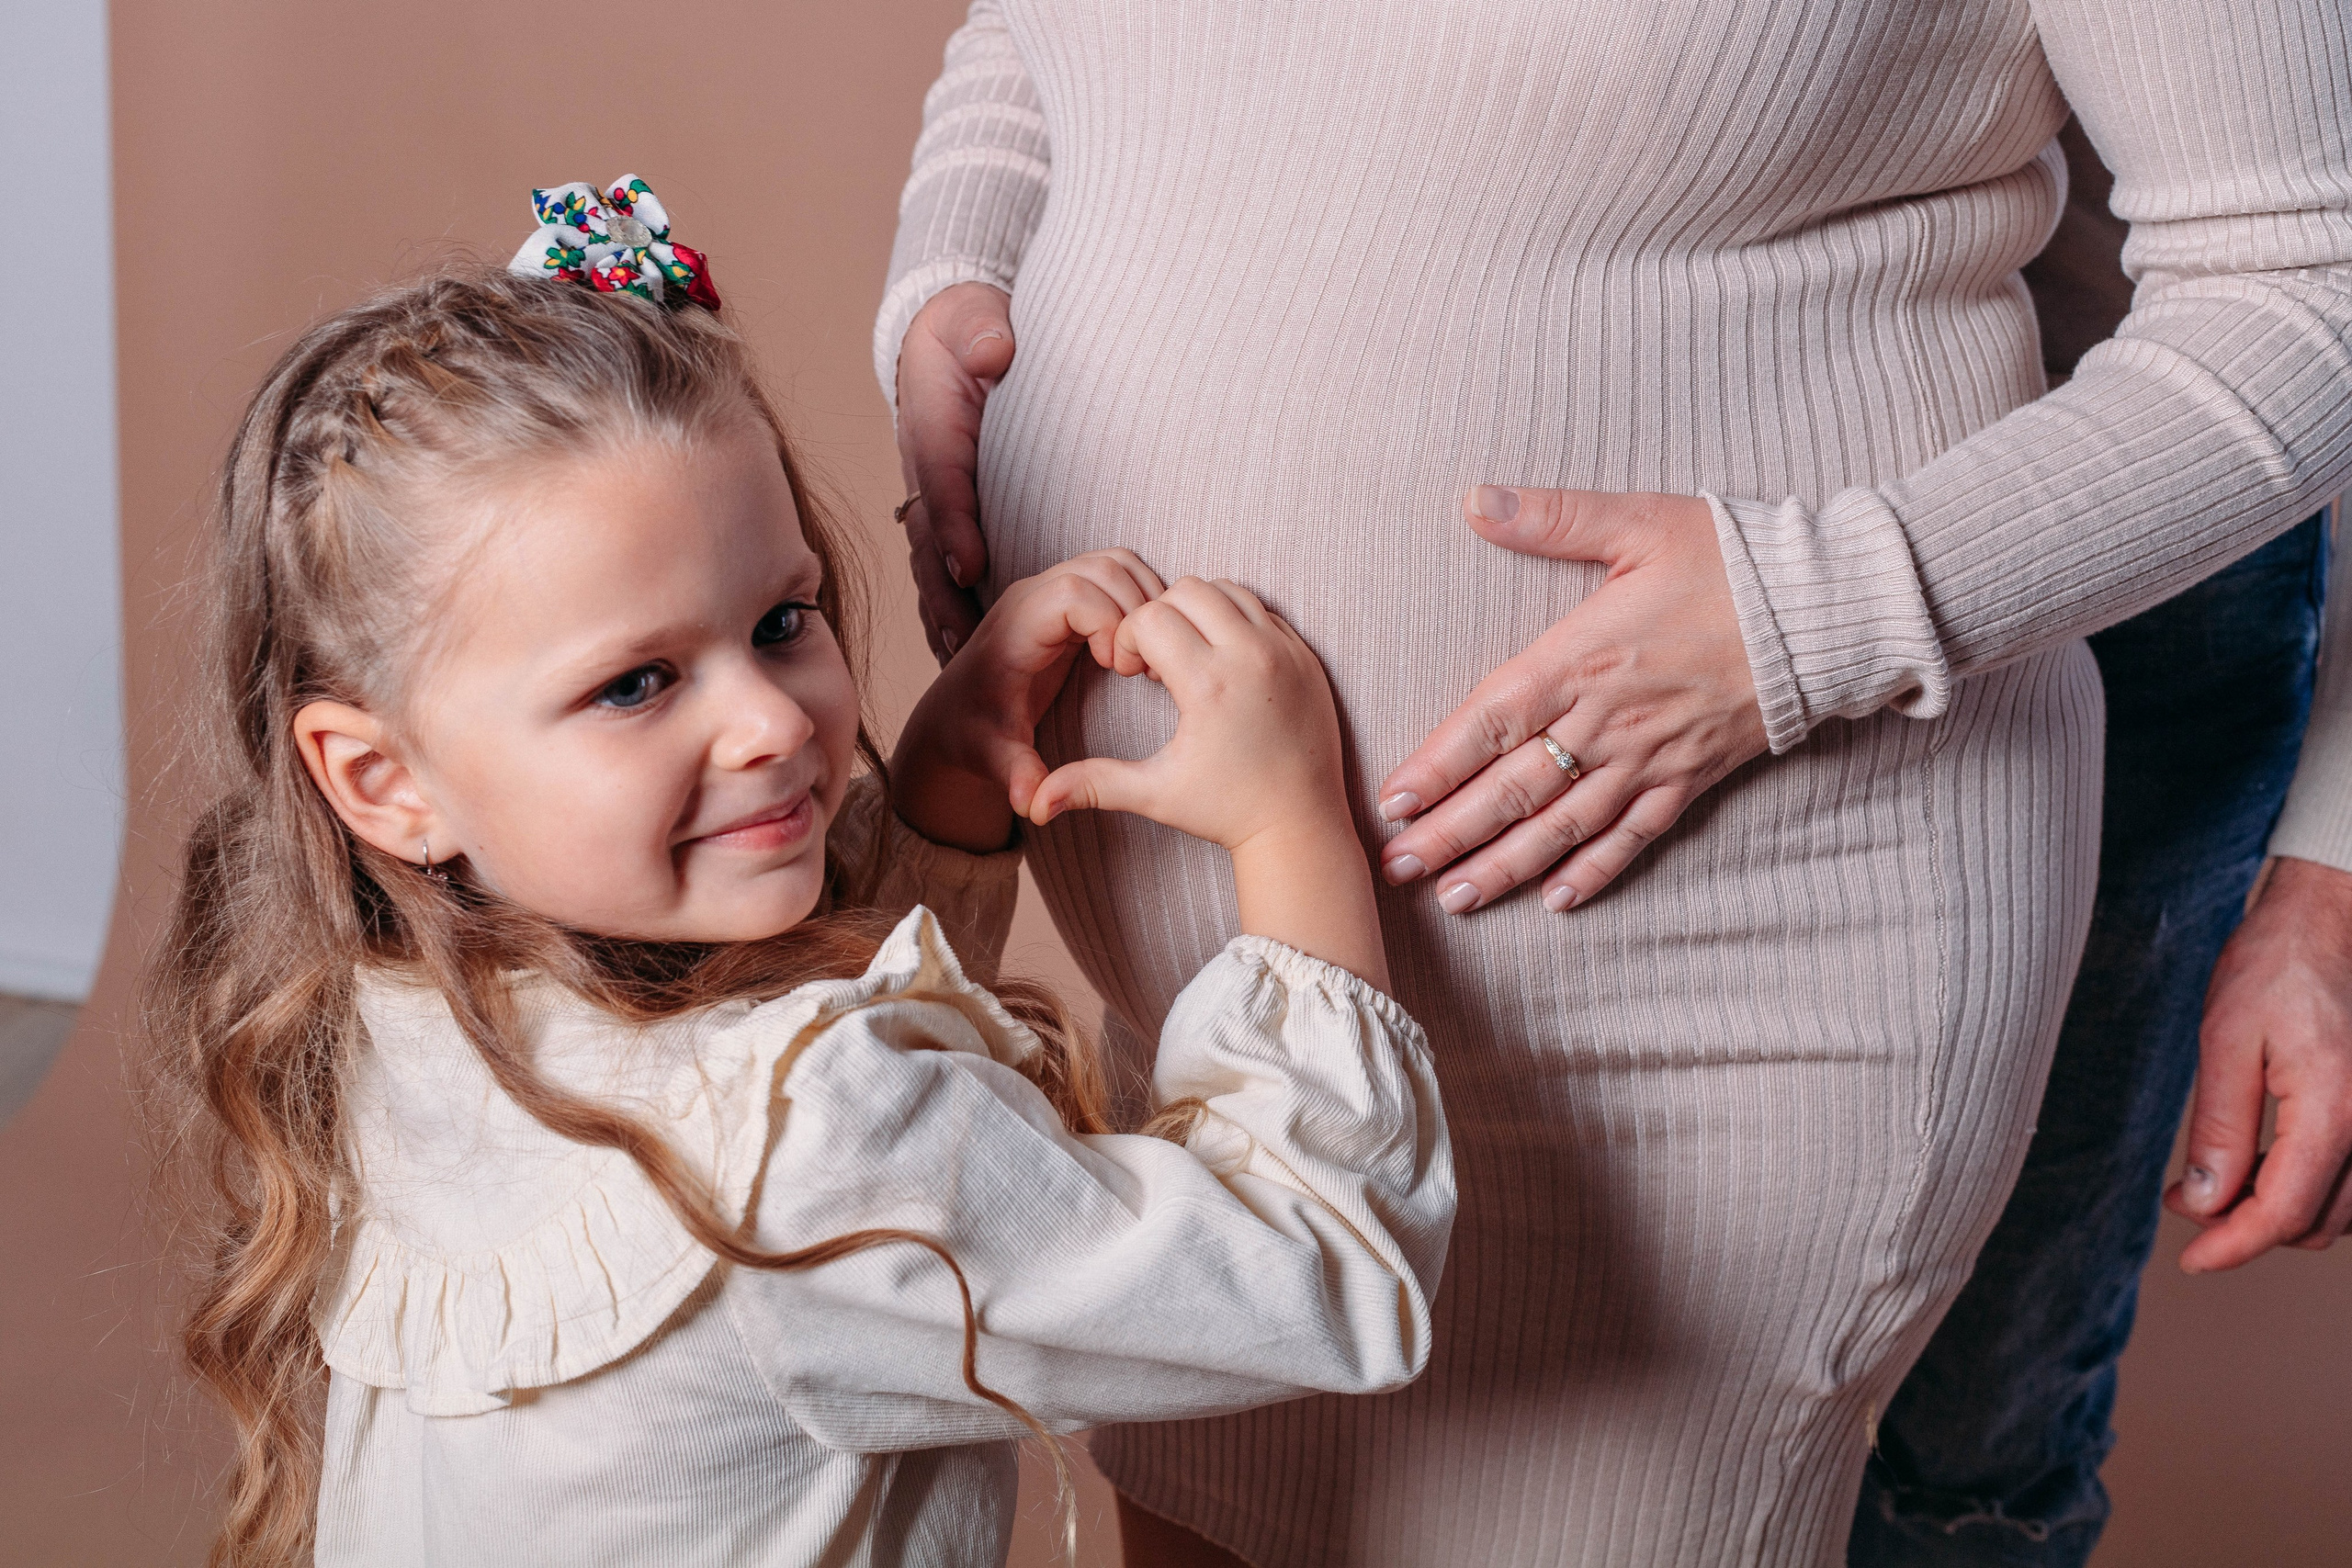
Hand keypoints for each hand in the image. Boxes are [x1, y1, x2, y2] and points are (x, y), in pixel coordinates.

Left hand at [890, 550, 1164, 853]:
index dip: (1109, 622)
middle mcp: (1034, 596)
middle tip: (1144, 669)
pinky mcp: (1071, 598)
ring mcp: (1053, 590)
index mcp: (1016, 626)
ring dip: (1148, 602)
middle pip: (1106, 567)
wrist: (955, 715)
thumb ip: (1015, 774)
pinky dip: (1145, 601)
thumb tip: (1034, 803)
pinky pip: (1121, 576)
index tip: (1119, 670)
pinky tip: (1145, 650)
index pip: (1076, 591)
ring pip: (1119, 564)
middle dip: (1139, 612)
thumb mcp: (992, 757)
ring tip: (1147, 658)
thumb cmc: (974, 733)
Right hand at [894, 282, 1015, 661]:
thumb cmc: (971, 331)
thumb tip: (995, 348)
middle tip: (963, 644)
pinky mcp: (944, 521)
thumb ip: (983, 331)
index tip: (969, 565)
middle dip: (944, 597)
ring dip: (943, 618)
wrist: (949, 335)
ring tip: (959, 668)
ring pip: (931, 569)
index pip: (944, 483)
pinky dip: (949, 615)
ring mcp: (931, 502)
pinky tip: (961, 659)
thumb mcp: (976, 318)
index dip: (954, 526)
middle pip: (929, 545)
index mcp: (935, 431)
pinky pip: (942, 574)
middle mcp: (927, 476)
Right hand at [1031, 579, 1386, 986]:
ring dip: (1198, 611)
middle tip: (1159, 662)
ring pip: (1227, 588)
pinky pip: (1263, 608)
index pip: (1149, 616)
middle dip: (1161, 616)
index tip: (1134, 674)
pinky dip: (1235, 621)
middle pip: (1186, 589)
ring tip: (1190, 656)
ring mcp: (1286, 651)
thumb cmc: (1226, 810)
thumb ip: (1093, 785)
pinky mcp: (1306, 654)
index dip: (1128, 639)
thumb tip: (1034, 806)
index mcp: (1209, 686)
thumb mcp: (1155, 795)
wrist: (1300, 824)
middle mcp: (1252, 657)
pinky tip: (1222, 662)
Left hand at [1376, 487, 1767, 913]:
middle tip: (1397, 869)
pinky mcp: (1691, 778)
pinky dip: (1596, 871)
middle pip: (1515, 788)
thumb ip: (1552, 516)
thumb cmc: (1732, 558)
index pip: (1493, 721)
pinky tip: (1557, 901)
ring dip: (1506, 866)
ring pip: (1565, 825)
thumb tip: (1473, 499)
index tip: (1392, 801)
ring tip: (1455, 897)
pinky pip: (1635, 836)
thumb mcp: (1639, 521)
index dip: (1439, 765)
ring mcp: (1650, 757)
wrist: (1828, 609)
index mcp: (1584, 657)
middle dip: (1451, 833)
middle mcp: (1609, 719)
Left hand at [2164, 855, 2351, 1270]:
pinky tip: (2264, 1160)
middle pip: (2316, 1223)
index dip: (2232, 1247)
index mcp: (2334, 1111)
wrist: (2332, 920)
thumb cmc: (2276, 965)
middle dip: (2249, 1229)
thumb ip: (2220, 1128)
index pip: (2285, 1214)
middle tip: (2187, 1197)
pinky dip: (2310, 1186)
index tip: (2190, 1261)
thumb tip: (2203, 1201)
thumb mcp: (2226, 1040)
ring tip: (2220, 1176)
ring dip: (2281, 1211)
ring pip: (2341, 1210)